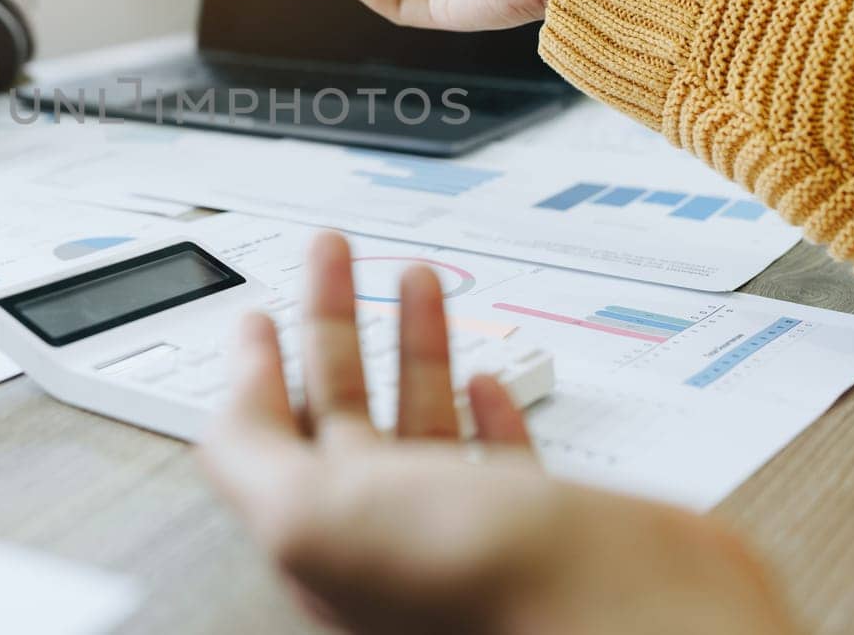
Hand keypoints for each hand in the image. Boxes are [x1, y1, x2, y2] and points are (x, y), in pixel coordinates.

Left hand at [199, 232, 798, 634]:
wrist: (621, 619)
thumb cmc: (471, 585)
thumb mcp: (310, 515)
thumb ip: (250, 453)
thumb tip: (232, 396)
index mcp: (327, 534)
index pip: (271, 440)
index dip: (258, 372)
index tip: (258, 315)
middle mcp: (392, 532)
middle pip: (344, 408)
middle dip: (333, 321)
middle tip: (334, 255)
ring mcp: (468, 525)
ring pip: (423, 416)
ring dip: (412, 343)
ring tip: (414, 280)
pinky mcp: (543, 523)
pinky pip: (502, 458)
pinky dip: (488, 410)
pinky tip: (482, 378)